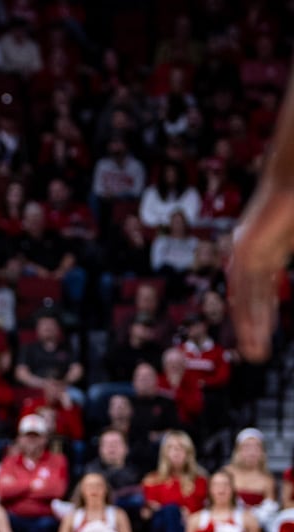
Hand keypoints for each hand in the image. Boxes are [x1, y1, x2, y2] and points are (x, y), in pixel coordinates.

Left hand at [230, 188, 293, 361]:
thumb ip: (289, 252)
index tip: (264, 336)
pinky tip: (250, 330)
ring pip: (244, 297)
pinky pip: (244, 285)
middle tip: (255, 354)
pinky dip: (247, 310)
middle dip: (253, 327)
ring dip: (249, 326)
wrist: (291, 176)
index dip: (262, 314)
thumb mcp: (293, 242)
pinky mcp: (245, 247)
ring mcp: (245, 250)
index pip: (262, 290)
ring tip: (254, 352)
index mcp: (267, 249)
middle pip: (249, 298)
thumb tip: (287, 259)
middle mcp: (251, 252)